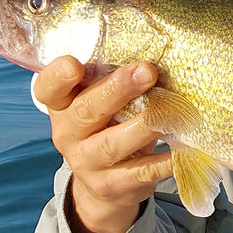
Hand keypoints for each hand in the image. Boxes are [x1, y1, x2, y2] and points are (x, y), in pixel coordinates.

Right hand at [34, 56, 173, 232]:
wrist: (105, 187)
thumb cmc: (108, 127)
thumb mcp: (101, 103)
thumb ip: (113, 79)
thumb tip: (158, 46)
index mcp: (62, 107)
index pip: (48, 89)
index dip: (58, 77)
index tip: (74, 64)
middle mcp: (69, 134)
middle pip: (87, 111)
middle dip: (117, 90)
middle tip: (147, 71)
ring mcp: (88, 163)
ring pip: (113, 144)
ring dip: (144, 125)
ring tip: (170, 110)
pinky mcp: (114, 185)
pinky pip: (142, 171)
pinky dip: (165, 160)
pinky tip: (185, 146)